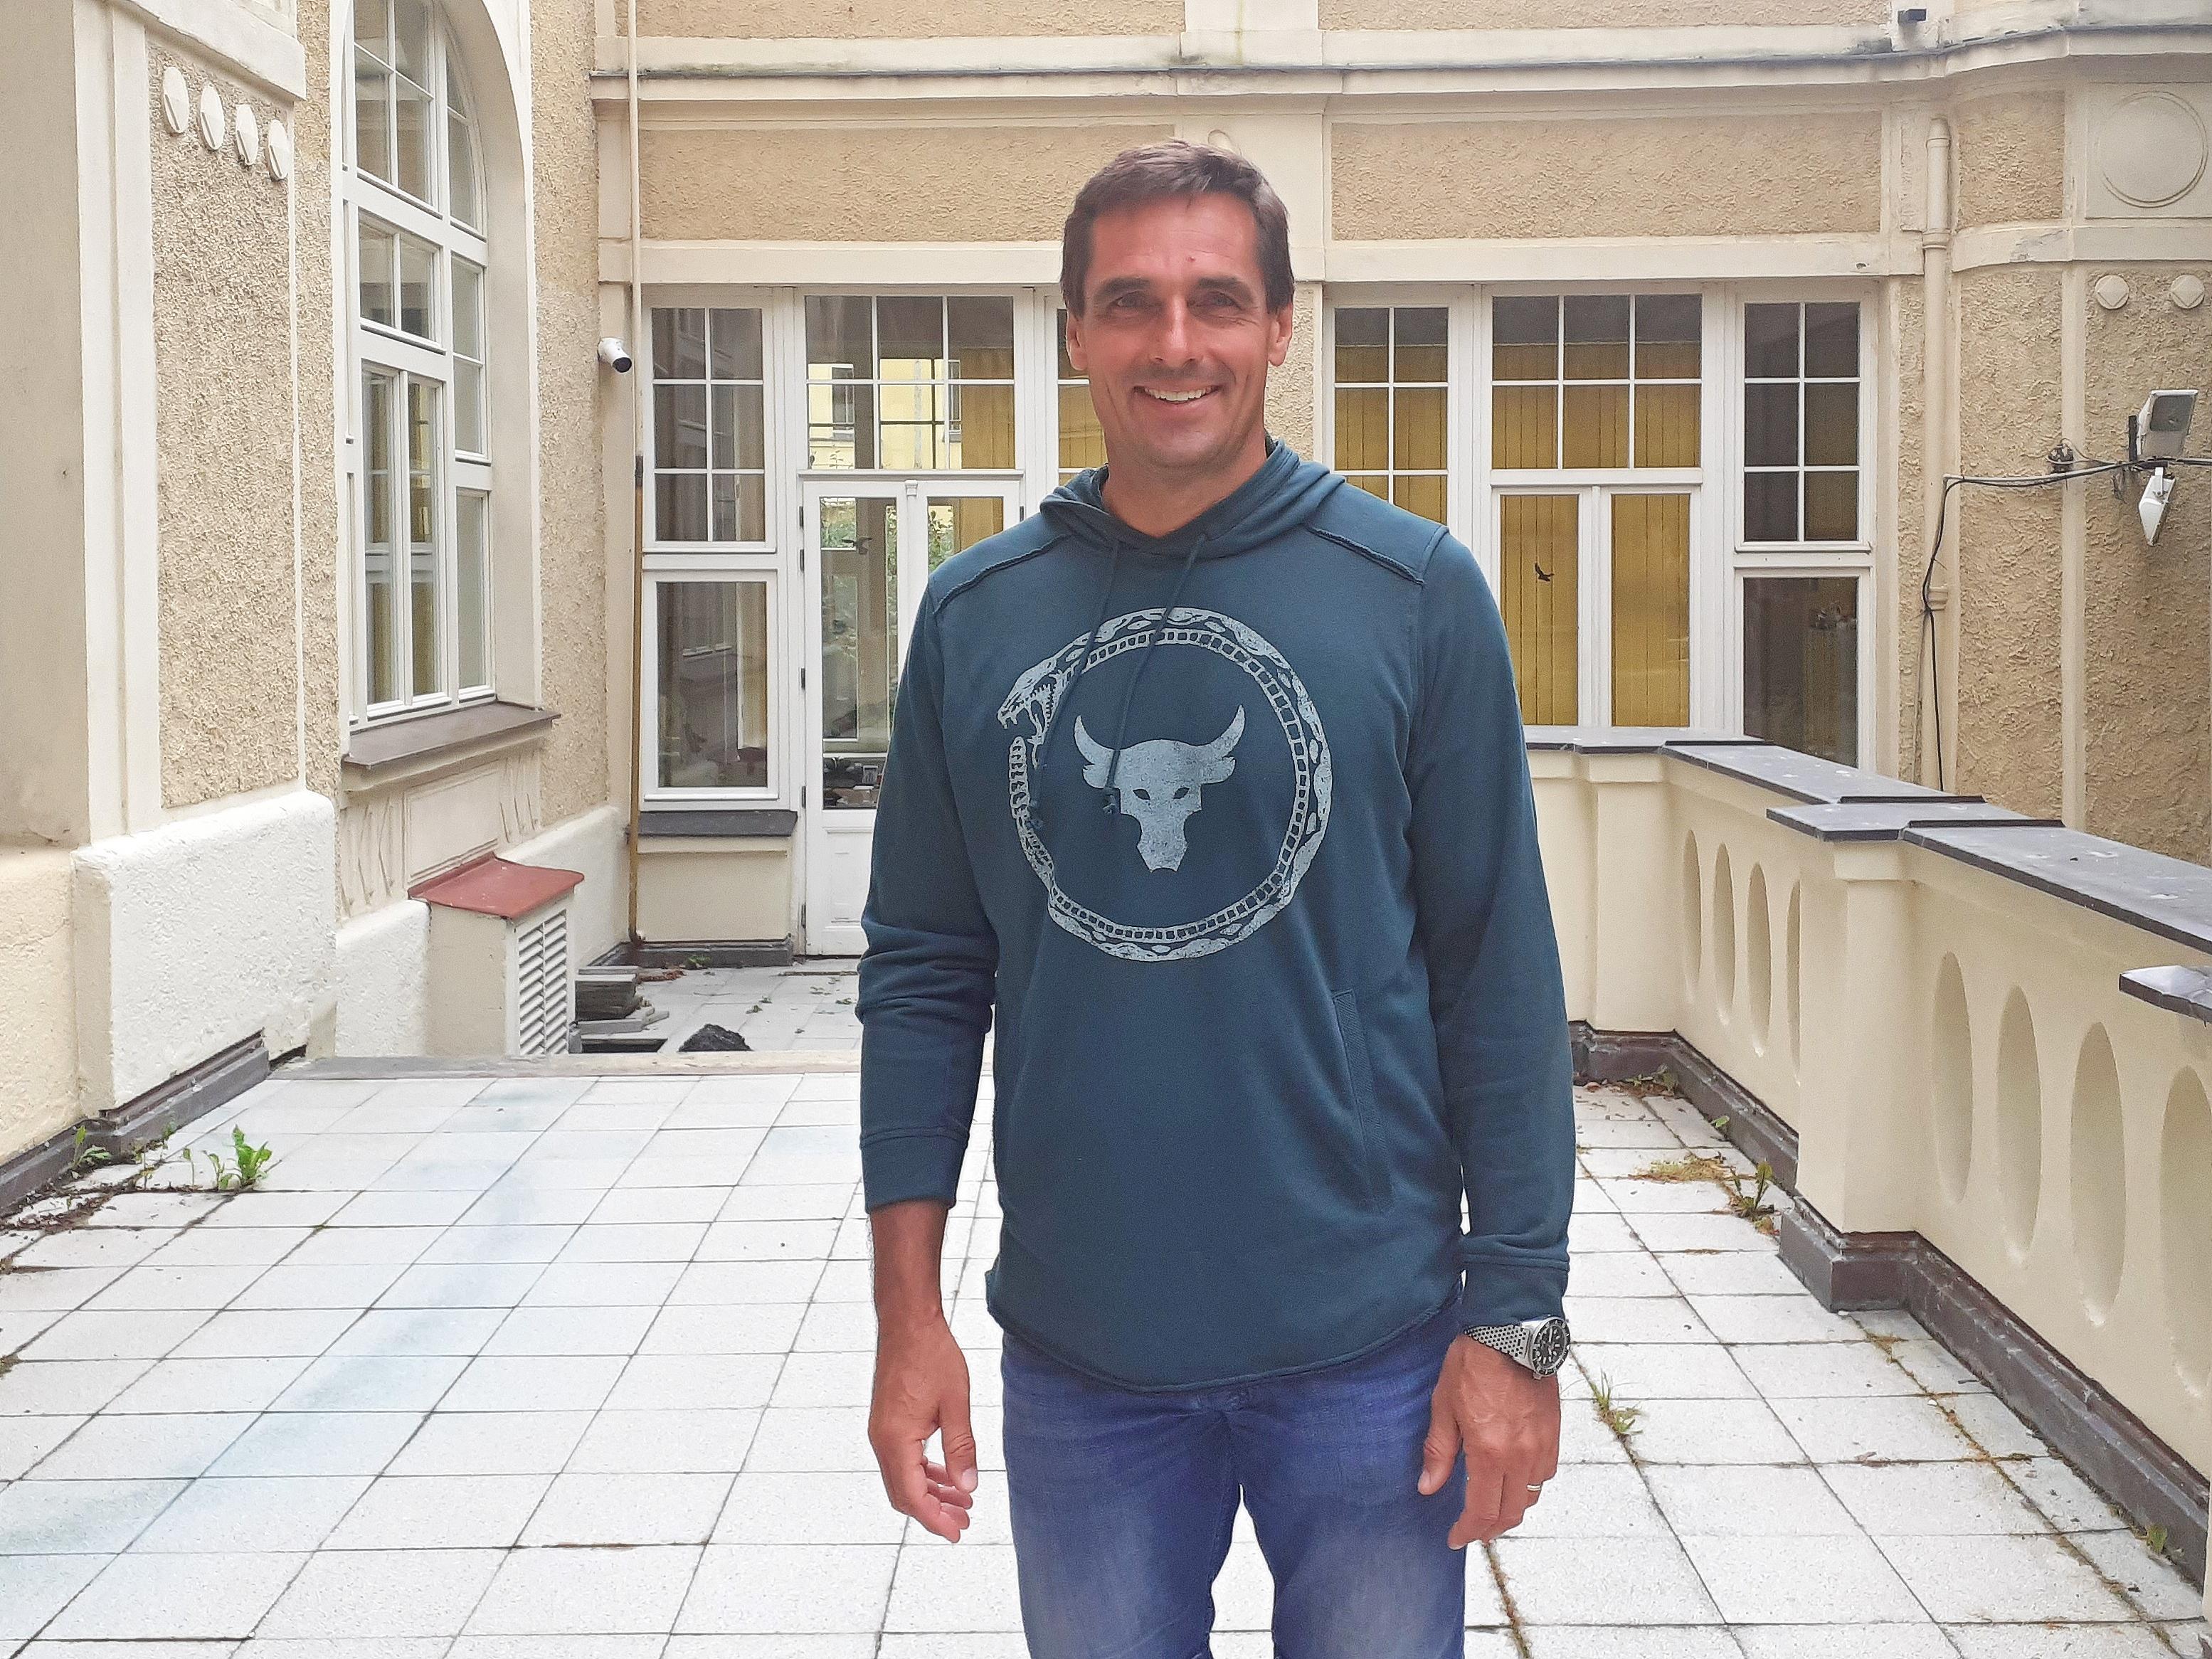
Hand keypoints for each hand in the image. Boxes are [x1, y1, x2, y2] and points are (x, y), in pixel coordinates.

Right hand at [868, 1311, 979, 1541]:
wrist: (908, 1322)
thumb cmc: (932, 1355)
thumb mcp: (955, 1403)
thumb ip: (961, 1448)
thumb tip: (968, 1487)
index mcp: (896, 1440)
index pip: (912, 1496)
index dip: (935, 1519)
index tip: (957, 1533)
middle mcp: (882, 1440)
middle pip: (904, 1493)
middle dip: (934, 1511)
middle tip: (965, 1522)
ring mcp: (882, 1431)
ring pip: (904, 1478)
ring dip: (931, 1492)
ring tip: (963, 1501)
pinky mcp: (887, 1422)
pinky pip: (903, 1459)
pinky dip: (925, 1472)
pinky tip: (948, 1475)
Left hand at [1417, 1333, 1561, 1546]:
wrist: (1511, 1333)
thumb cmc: (1472, 1364)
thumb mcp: (1443, 1406)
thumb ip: (1438, 1451)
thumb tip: (1428, 1487)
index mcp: (1490, 1453)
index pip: (1482, 1511)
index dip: (1468, 1531)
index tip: (1455, 1538)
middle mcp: (1521, 1456)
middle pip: (1511, 1512)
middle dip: (1490, 1528)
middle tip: (1472, 1530)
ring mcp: (1542, 1446)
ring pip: (1531, 1495)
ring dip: (1511, 1508)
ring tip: (1492, 1507)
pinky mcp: (1554, 1433)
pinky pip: (1545, 1473)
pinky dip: (1529, 1485)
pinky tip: (1513, 1478)